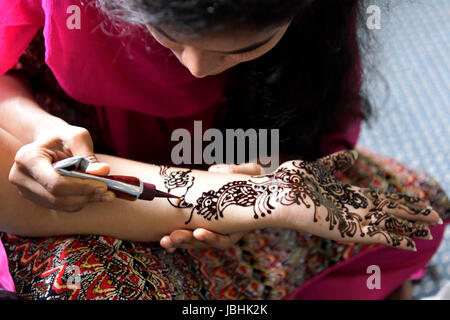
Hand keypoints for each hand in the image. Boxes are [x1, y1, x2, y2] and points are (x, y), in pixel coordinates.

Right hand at [8, 124, 114, 211]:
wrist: (50, 143)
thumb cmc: (64, 138)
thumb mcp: (77, 137)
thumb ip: (89, 155)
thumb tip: (104, 172)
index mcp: (28, 158)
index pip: (55, 182)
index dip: (81, 187)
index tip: (104, 185)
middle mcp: (21, 177)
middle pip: (57, 196)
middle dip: (86, 195)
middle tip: (110, 192)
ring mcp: (26, 191)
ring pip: (60, 204)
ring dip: (85, 200)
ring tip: (105, 193)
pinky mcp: (36, 199)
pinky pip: (61, 207)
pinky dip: (80, 202)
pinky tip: (93, 194)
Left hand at [159, 162, 263, 251]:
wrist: (251, 187)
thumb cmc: (253, 180)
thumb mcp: (252, 174)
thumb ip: (237, 171)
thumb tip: (214, 170)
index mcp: (238, 225)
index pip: (225, 239)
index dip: (212, 238)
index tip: (198, 232)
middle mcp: (224, 232)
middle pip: (204, 243)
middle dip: (187, 240)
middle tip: (172, 236)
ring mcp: (211, 230)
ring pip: (193, 241)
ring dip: (178, 241)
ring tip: (164, 240)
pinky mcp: (200, 224)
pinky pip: (187, 234)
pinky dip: (176, 239)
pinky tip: (163, 240)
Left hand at [276, 150, 440, 250]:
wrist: (271, 195)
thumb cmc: (289, 183)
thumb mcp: (316, 168)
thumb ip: (336, 164)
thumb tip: (354, 154)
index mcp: (345, 196)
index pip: (380, 200)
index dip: (401, 202)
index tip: (420, 203)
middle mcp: (349, 209)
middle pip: (387, 211)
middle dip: (411, 214)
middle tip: (435, 217)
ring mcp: (345, 220)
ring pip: (384, 224)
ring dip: (407, 228)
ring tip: (428, 231)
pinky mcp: (340, 230)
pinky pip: (372, 236)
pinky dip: (392, 239)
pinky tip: (409, 243)